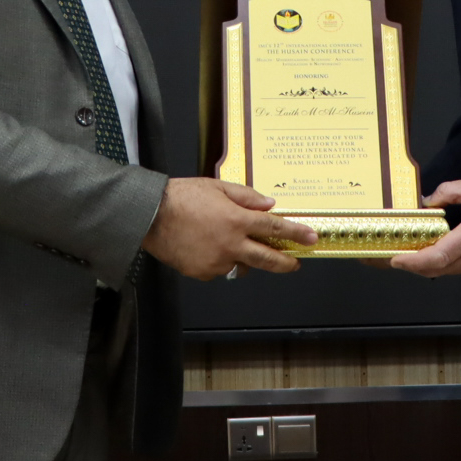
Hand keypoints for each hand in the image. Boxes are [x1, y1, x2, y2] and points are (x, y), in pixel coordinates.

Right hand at [142, 177, 316, 280]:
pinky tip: (206, 247)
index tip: (310, 238)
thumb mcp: (217, 187)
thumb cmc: (181, 197)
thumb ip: (246, 197)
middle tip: (294, 263)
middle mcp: (230, 244)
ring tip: (229, 243)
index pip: (274, 228)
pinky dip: (219, 261)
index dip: (296, 234)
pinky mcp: (201, 272)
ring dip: (243, 258)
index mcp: (237, 220)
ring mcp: (216, 261)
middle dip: (285, 262)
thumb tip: (268, 205)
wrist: (150, 215)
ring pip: (240, 265)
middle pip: (267, 259)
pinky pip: (218, 270)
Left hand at [390, 177, 460, 277]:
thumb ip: (449, 191)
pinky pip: (456, 268)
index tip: (395, 259)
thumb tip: (427, 200)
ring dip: (425, 265)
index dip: (414, 261)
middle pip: (437, 269)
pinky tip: (430, 252)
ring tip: (406, 253)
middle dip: (412, 265)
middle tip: (391, 256)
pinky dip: (439, 263)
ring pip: (445, 271)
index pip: (438, 256)